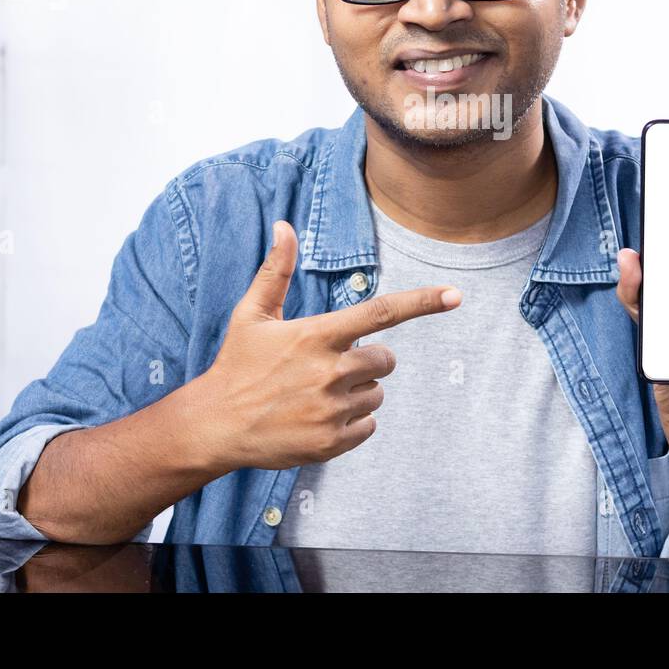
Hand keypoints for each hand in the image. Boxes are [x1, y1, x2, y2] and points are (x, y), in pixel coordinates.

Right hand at [196, 220, 461, 471]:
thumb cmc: (237, 365)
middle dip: (371, 360)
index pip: (380, 313)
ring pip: (377, 395)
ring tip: (316, 395)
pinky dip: (352, 423)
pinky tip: (318, 418)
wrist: (214, 426)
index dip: (422, 302)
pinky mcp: (331, 443)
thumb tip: (284, 225)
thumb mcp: (252, 314)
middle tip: (333, 366)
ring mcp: (332, 410)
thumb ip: (275, 270)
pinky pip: (368, 427)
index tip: (455, 295)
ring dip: (357, 393)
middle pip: (386, 360)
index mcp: (316, 336)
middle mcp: (329, 372)